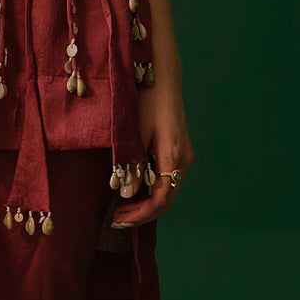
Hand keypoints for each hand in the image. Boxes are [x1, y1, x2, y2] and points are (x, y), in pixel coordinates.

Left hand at [109, 68, 194, 229]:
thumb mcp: (133, 133)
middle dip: (141, 214)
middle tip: (116, 219)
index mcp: (173, 156)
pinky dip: (150, 192)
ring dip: (145, 204)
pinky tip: (133, 192)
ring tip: (120, 208)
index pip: (159, 199)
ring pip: (166, 192)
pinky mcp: (179, 152)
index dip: (139, 214)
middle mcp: (184, 160)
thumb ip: (131, 165)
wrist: (163, 79)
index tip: (117, 219)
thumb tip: (126, 195)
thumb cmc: (146, 101)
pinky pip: (166, 180)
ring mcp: (184, 157)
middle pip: (165, 200)